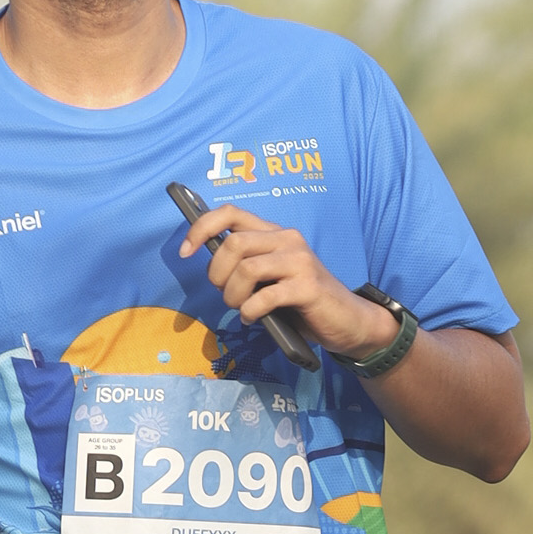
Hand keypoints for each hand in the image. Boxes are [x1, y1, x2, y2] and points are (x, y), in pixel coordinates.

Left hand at [176, 205, 397, 359]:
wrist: (347, 320)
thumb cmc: (302, 301)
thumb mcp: (271, 278)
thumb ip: (247, 266)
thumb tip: (211, 266)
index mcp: (275, 233)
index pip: (230, 213)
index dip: (201, 228)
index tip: (185, 251)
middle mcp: (288, 240)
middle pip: (233, 243)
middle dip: (217, 273)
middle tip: (222, 294)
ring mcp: (300, 261)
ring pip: (246, 269)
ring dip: (232, 294)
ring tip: (239, 308)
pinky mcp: (308, 286)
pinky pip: (265, 296)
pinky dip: (250, 310)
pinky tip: (253, 317)